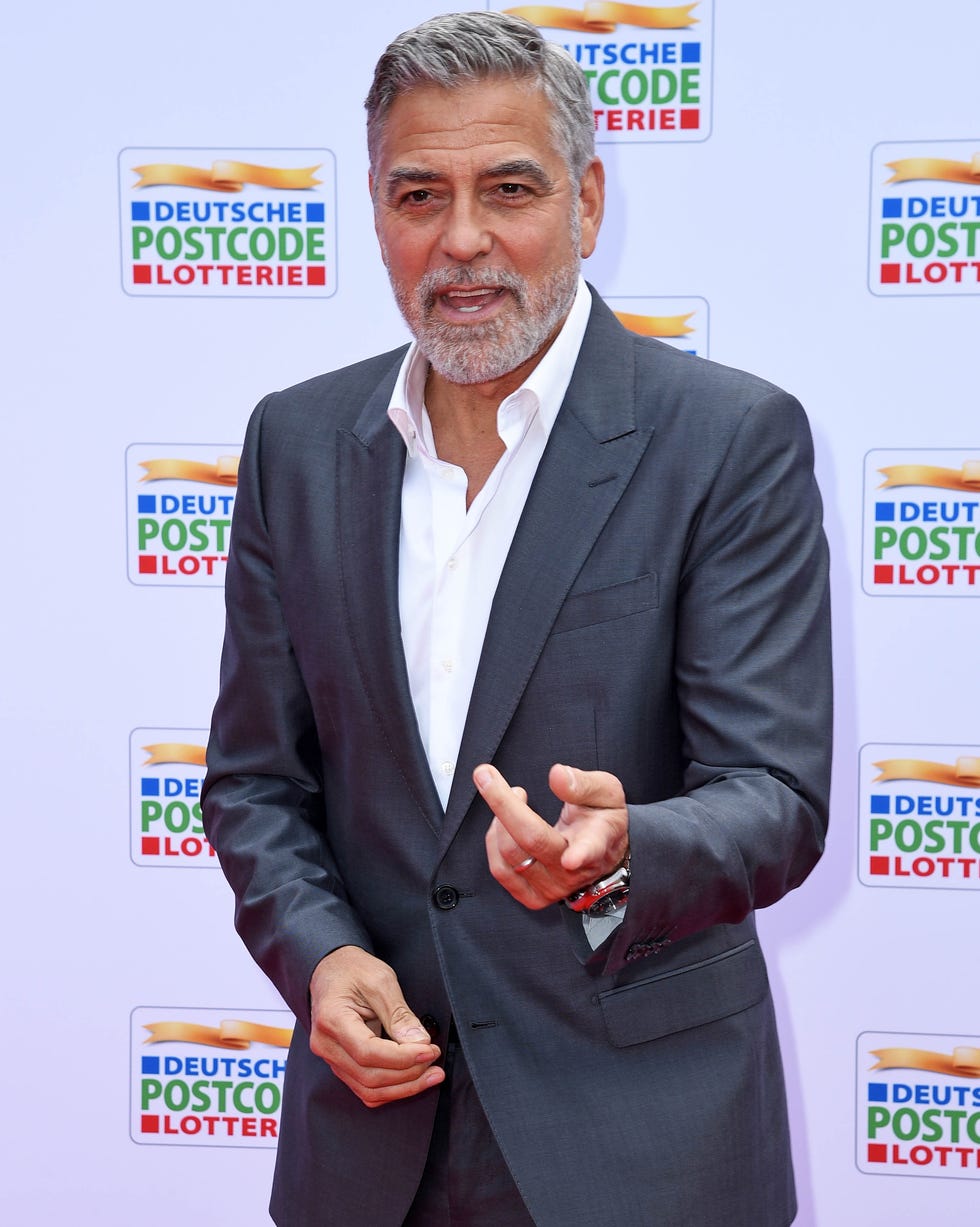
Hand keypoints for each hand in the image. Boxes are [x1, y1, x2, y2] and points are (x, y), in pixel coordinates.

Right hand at [309, 946, 444, 1106]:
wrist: (332, 970)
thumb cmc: (353, 970)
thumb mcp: (380, 981)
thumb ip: (399, 1014)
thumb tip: (419, 1043)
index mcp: (332, 1019)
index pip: (368, 1052)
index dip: (402, 1057)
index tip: (429, 1050)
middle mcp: (326, 1044)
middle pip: (369, 1077)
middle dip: (408, 1074)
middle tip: (435, 1060)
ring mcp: (331, 1058)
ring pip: (368, 1090)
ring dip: (403, 1087)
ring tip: (431, 1074)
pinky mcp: (341, 1064)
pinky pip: (366, 1088)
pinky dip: (391, 1089)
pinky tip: (412, 1079)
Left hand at [477, 762, 628, 908]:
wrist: (604, 850)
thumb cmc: (603, 818)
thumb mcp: (606, 792)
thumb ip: (583, 783)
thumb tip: (558, 775)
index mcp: (597, 842)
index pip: (589, 849)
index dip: (581, 854)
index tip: (572, 859)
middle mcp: (574, 871)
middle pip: (532, 842)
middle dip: (503, 804)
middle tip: (487, 775)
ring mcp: (552, 887)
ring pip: (511, 857)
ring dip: (499, 821)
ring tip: (510, 798)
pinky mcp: (533, 896)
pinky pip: (501, 871)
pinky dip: (494, 841)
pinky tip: (502, 824)